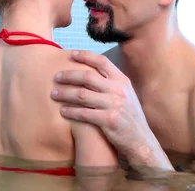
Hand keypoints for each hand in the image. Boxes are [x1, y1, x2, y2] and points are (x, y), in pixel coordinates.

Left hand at [51, 50, 172, 169]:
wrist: (141, 141)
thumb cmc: (129, 117)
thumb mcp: (126, 95)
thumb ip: (111, 83)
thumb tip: (91, 71)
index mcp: (122, 81)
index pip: (102, 62)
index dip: (86, 56)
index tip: (71, 54)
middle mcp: (118, 91)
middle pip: (87, 77)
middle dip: (68, 75)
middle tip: (56, 77)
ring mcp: (114, 105)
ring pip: (82, 95)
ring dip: (64, 94)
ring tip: (53, 94)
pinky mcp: (109, 121)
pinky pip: (84, 113)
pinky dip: (71, 111)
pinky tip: (62, 111)